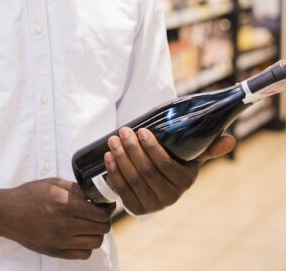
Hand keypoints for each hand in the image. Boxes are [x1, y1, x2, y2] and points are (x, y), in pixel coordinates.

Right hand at [0, 178, 114, 259]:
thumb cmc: (28, 195)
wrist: (6, 213)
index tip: (106, 205)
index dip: (108, 209)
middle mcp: (65, 224)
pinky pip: (83, 254)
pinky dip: (86, 246)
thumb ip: (75, 188)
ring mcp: (60, 240)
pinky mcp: (55, 251)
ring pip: (95, 243)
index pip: (101, 213)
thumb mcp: (52, 183)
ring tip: (89, 226)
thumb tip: (96, 193)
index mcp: (65, 204)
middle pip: (101, 229)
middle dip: (104, 220)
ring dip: (96, 234)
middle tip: (98, 214)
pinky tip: (79, 236)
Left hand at [104, 127, 235, 214]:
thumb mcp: (190, 156)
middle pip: (147, 171)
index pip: (166, 165)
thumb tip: (230, 139)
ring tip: (113, 140)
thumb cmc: (173, 163)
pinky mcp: (135, 207)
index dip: (152, 148)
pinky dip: (113, 171)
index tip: (141, 131)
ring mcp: (152, 204)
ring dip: (120, 157)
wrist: (155, 184)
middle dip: (133, 149)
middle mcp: (170, 196)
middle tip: (123, 132)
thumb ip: (207, 147)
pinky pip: (121, 188)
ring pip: (133, 178)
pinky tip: (108, 156)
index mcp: (185, 181)